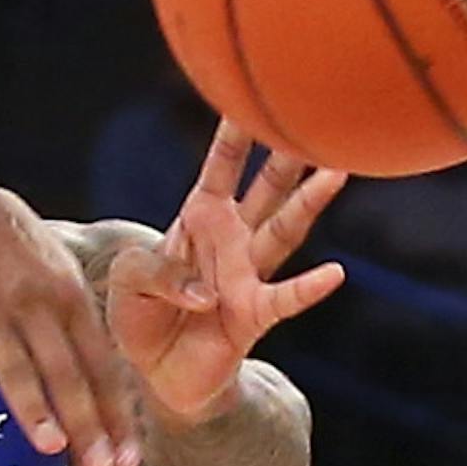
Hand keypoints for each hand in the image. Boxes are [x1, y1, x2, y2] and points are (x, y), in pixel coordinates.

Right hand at [0, 187, 139, 465]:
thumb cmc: (24, 265)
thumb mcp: (65, 283)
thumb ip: (86, 340)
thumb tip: (113, 407)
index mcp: (73, 303)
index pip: (101, 367)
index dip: (116, 414)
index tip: (129, 460)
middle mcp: (38, 306)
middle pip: (66, 374)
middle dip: (86, 423)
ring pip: (16, 366)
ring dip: (34, 408)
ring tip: (49, 446)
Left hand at [101, 121, 346, 422]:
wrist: (155, 375)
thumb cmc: (141, 317)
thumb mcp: (129, 280)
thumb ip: (155, 272)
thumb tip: (204, 293)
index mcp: (200, 218)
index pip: (222, 165)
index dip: (236, 131)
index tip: (252, 90)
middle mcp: (233, 239)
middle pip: (268, 186)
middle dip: (287, 151)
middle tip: (315, 113)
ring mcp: (248, 275)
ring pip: (285, 230)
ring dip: (309, 202)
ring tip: (338, 170)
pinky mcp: (254, 316)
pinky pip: (285, 298)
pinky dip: (308, 288)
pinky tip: (334, 273)